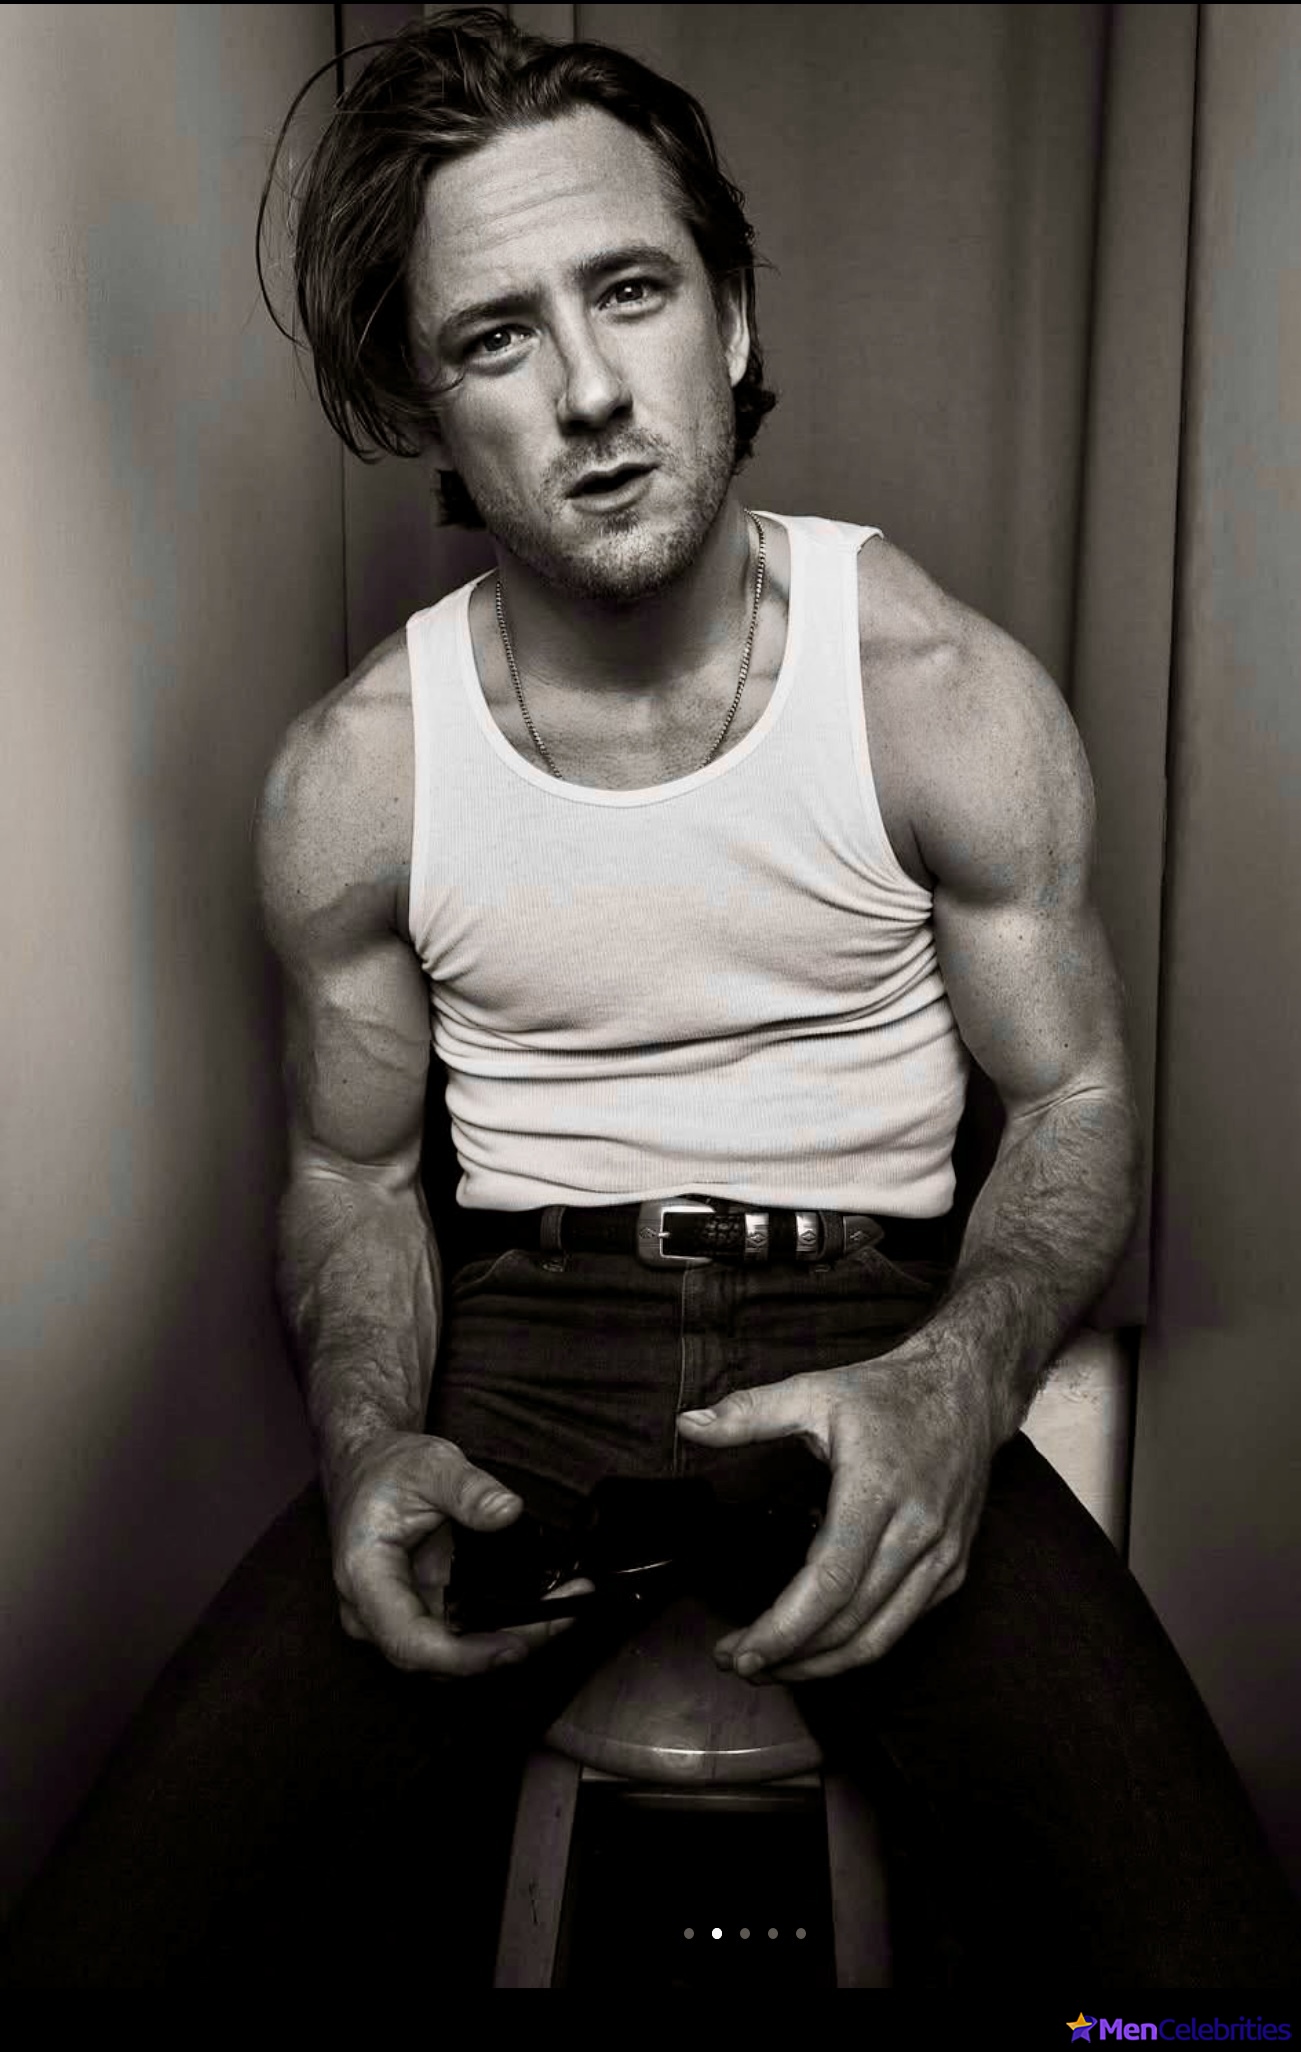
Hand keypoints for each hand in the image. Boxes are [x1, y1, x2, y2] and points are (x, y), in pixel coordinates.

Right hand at [328, 1430, 589, 1676]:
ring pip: (455, 1654)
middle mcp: (374, 1613)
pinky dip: (504, 1625)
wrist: (369, 1471)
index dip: (460, 1657)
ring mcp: (398, 1620)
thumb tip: (509, 1512)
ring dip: (513, 1638)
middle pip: (439, 1658)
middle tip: (566, 1615)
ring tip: (566, 1605)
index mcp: (364, 1577)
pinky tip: (545, 1605)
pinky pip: (462, 1635)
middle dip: (505, 1645)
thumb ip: (468, 1489)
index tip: (514, 1646)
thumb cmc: (390, 1469)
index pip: (407, 1640)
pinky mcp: (423, 1616)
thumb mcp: (430, 1464)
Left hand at [674, 1337, 999, 1679]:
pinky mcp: (953, 1569)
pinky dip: (858, 1646)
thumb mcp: (813, 1391)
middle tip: (737, 1662)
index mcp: (877, 1491)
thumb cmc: (888, 1394)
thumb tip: (687, 1424)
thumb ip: (748, 1413)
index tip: (740, 1652)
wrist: (966, 1392)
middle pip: (850, 1621)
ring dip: (821, 1664)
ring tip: (770, 1668)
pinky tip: (819, 1647)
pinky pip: (903, 1624)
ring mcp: (942, 1556)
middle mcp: (917, 1532)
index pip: (831, 1581)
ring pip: (879, 1636)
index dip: (785, 1628)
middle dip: (790, 1654)